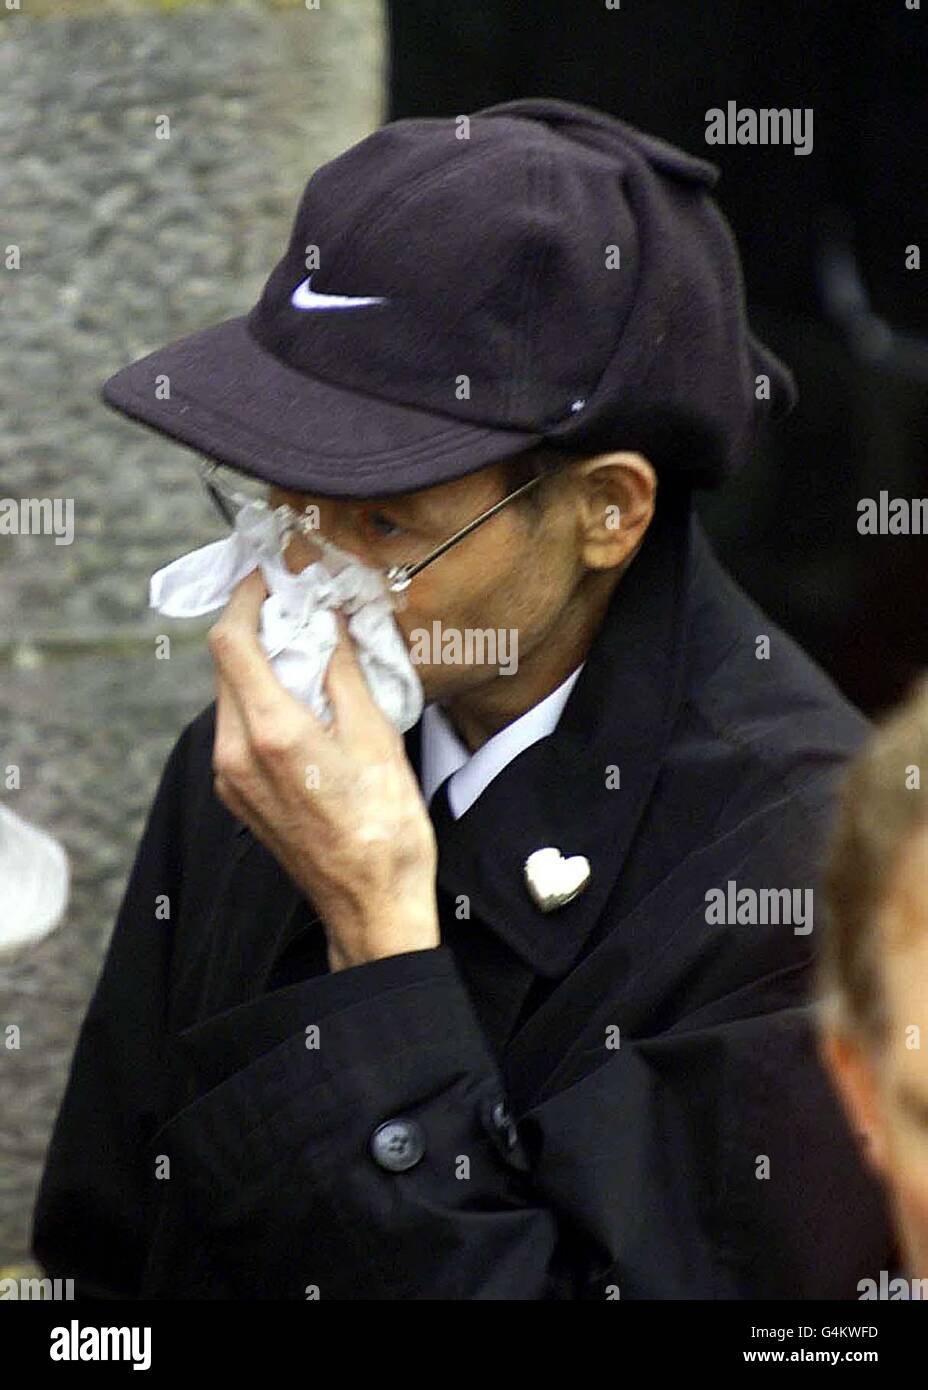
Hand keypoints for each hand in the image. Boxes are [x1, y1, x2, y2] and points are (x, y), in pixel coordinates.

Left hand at [207, 569, 439, 970]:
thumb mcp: (376, 737)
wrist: (371, 904)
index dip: (246, 599)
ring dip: (260, 664)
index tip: (272, 577)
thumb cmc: (384, 829)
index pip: (230, 642)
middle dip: (256, 628)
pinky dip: (261, 701)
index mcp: (270, 733)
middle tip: (297, 606)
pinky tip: (303, 700)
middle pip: (226, 667)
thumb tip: (329, 622)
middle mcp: (235, 754)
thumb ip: (342, 671)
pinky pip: (238, 730)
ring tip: (306, 650)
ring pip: (231, 697)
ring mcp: (231, 779)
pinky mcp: (238, 796)